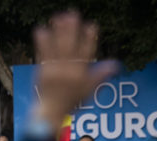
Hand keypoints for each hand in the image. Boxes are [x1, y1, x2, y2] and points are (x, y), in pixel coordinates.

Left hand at [33, 12, 118, 130]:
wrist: (51, 112)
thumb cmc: (72, 101)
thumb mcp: (90, 90)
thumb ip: (101, 75)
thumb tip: (116, 65)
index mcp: (81, 74)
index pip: (87, 53)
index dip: (90, 38)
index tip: (92, 25)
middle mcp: (68, 71)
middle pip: (70, 46)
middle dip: (71, 29)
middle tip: (72, 14)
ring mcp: (54, 71)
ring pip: (56, 48)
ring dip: (57, 31)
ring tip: (57, 17)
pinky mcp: (42, 71)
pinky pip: (42, 54)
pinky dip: (41, 42)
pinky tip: (40, 29)